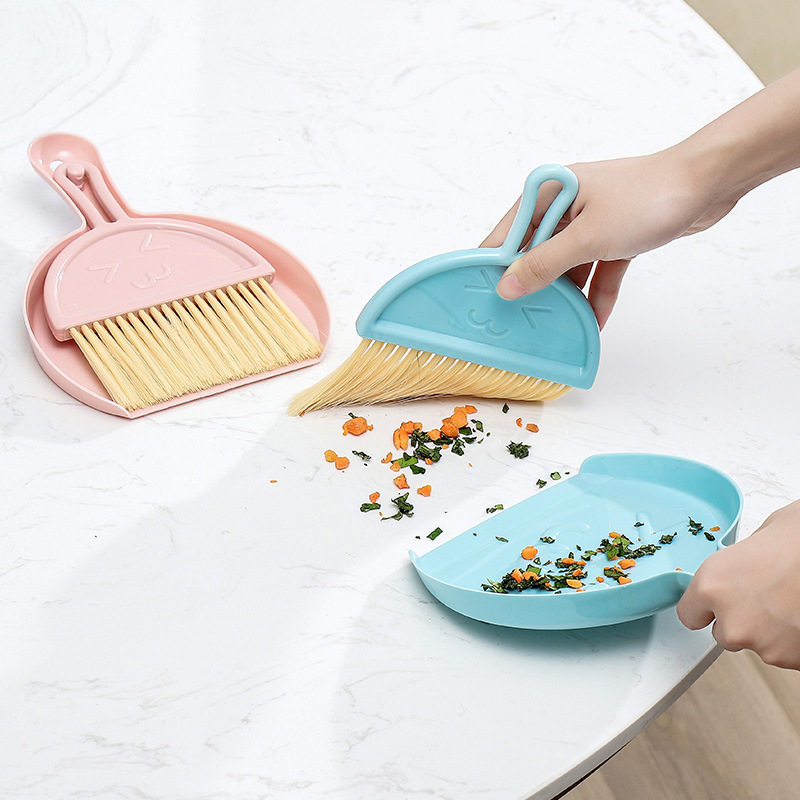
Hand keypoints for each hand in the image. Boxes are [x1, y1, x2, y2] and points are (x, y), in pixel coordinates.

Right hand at [482, 150, 740, 328]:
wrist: (707, 184)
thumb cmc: (647, 196)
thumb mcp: (588, 237)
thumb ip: (546, 264)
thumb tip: (508, 286)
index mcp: (550, 192)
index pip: (508, 232)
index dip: (495, 264)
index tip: (485, 295)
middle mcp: (567, 204)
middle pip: (538, 252)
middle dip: (534, 285)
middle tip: (523, 317)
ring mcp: (592, 220)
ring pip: (569, 264)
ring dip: (568, 294)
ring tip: (559, 325)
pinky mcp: (615, 234)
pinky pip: (597, 269)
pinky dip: (596, 292)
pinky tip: (594, 320)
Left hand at [677, 499, 799, 669]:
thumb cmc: (797, 542)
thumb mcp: (754, 541)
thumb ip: (735, 564)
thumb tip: (736, 569)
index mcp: (712, 585)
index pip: (689, 614)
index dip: (705, 608)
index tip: (713, 606)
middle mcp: (731, 619)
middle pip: (723, 633)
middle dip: (739, 619)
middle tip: (763, 597)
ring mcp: (762, 643)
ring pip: (755, 643)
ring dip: (766, 630)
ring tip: (787, 603)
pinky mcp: (789, 659)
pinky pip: (783, 653)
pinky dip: (790, 640)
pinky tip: (798, 616)